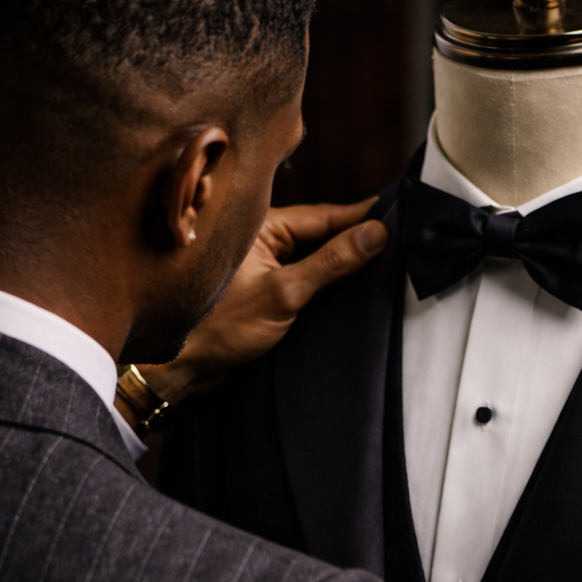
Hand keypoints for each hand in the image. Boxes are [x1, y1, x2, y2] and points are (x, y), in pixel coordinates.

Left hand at [136, 199, 387, 403]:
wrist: (182, 366)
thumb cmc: (220, 326)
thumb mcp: (285, 293)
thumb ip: (331, 263)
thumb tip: (375, 233)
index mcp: (262, 227)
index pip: (325, 216)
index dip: (362, 217)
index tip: (398, 216)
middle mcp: (262, 240)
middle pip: (322, 234)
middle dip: (357, 239)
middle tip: (399, 241)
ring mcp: (263, 265)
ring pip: (315, 257)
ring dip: (343, 263)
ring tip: (383, 264)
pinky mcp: (264, 291)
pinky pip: (304, 278)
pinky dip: (326, 282)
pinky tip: (348, 290)